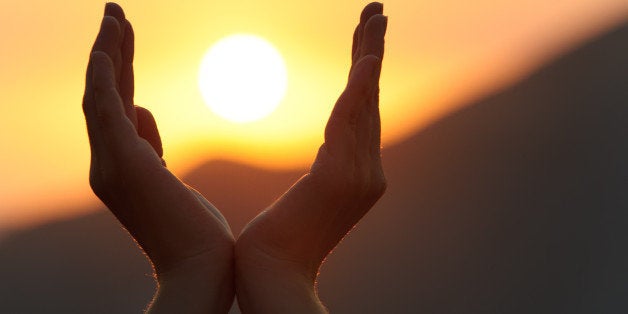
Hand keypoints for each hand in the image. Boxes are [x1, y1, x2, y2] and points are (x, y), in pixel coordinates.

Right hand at [82, 4, 234, 312]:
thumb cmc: (195, 233)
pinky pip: (106, 110)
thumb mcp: (171, 181)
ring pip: (101, 96)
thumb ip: (149, 145)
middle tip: (115, 13)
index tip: (125, 42)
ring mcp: (111, 165)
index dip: (120, 71)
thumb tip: (140, 110)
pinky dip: (104, 78)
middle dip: (111, 52)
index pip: (117, 107)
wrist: (200, 270)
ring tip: (114, 15)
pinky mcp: (124, 164)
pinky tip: (107, 49)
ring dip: (107, 53)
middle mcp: (108, 163)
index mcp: (123, 165)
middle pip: (106, 95)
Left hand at [234, 3, 387, 312]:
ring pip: (365, 104)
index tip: (365, 41)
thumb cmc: (278, 241)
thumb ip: (327, 166)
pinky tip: (365, 60)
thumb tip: (331, 147)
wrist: (272, 277)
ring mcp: (359, 177)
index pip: (363, 112)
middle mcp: (368, 172)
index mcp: (359, 174)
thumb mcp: (306, 196)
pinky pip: (351, 125)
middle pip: (371, 100)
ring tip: (374, 18)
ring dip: (369, 57)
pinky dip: (360, 91)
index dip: (366, 73)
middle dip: (372, 52)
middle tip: (377, 11)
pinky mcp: (339, 180)